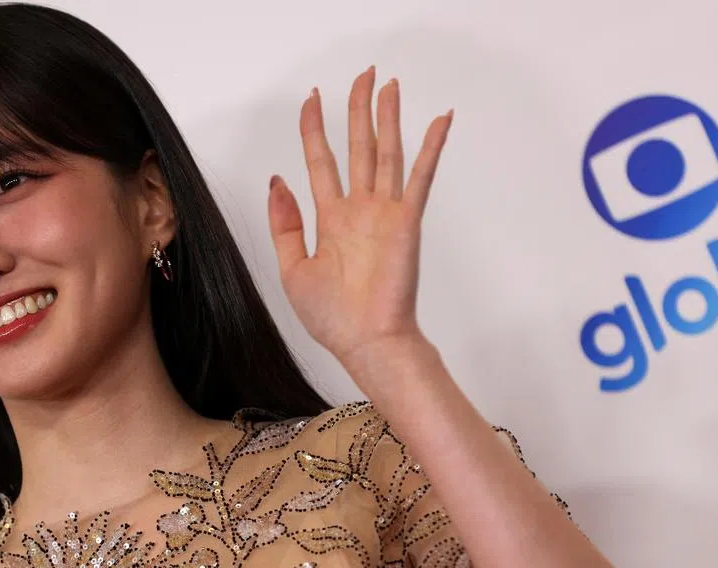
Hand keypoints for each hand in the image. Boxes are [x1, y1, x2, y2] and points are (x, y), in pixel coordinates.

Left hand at [267, 67, 451, 369]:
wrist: (365, 342)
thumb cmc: (331, 317)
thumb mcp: (292, 269)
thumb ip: (285, 223)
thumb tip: (277, 180)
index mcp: (330, 219)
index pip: (320, 162)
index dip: (314, 129)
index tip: (311, 100)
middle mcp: (358, 210)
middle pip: (357, 147)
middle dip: (357, 110)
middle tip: (361, 75)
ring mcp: (384, 213)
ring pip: (387, 153)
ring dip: (387, 118)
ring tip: (388, 84)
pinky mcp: (406, 222)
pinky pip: (420, 177)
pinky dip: (430, 148)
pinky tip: (439, 120)